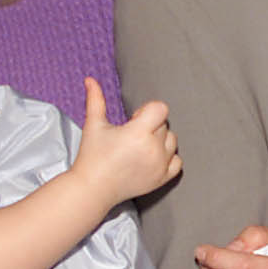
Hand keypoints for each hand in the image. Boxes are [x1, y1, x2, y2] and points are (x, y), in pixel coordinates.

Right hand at [76, 79, 180, 208]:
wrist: (93, 188)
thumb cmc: (92, 156)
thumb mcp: (94, 125)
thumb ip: (95, 100)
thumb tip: (90, 80)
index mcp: (138, 133)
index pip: (160, 109)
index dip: (147, 111)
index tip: (134, 120)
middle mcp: (153, 149)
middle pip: (164, 124)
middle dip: (150, 126)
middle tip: (131, 136)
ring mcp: (160, 165)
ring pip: (172, 141)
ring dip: (160, 140)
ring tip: (140, 147)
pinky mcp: (162, 179)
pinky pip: (178, 162)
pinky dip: (168, 157)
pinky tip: (151, 158)